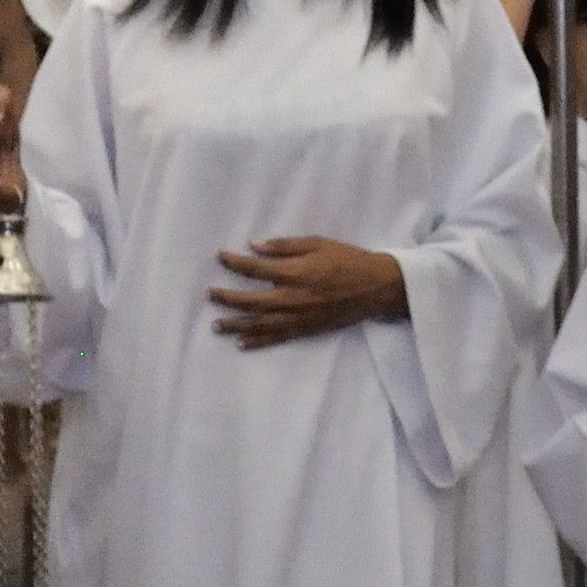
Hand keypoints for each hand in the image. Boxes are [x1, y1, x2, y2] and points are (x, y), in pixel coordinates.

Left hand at [209, 238, 405, 346]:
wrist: (376, 287)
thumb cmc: (348, 259)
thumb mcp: (317, 243)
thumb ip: (285, 246)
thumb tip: (255, 246)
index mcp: (296, 273)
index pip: (255, 269)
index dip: (234, 262)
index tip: (220, 257)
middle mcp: (293, 298)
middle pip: (251, 301)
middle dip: (227, 298)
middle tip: (210, 294)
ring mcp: (299, 317)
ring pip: (260, 324)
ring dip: (236, 325)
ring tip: (217, 326)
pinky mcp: (307, 329)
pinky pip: (277, 338)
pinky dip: (258, 341)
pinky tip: (242, 343)